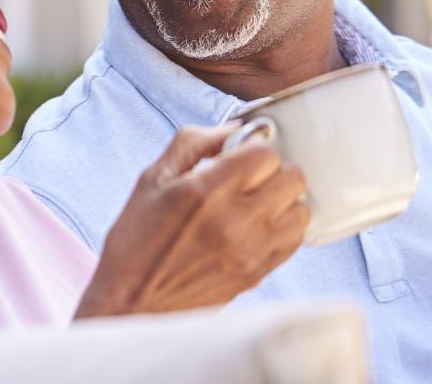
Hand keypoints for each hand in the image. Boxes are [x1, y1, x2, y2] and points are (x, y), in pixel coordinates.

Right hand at [75, 122, 309, 318]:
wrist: (131, 303)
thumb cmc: (136, 241)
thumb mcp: (152, 179)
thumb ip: (193, 143)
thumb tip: (235, 128)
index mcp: (205, 191)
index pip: (265, 153)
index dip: (253, 149)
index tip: (239, 157)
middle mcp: (234, 221)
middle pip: (292, 178)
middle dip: (273, 171)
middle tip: (251, 178)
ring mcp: (251, 251)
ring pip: (300, 210)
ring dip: (283, 201)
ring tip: (259, 204)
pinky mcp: (258, 274)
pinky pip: (295, 241)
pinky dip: (284, 228)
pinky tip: (260, 227)